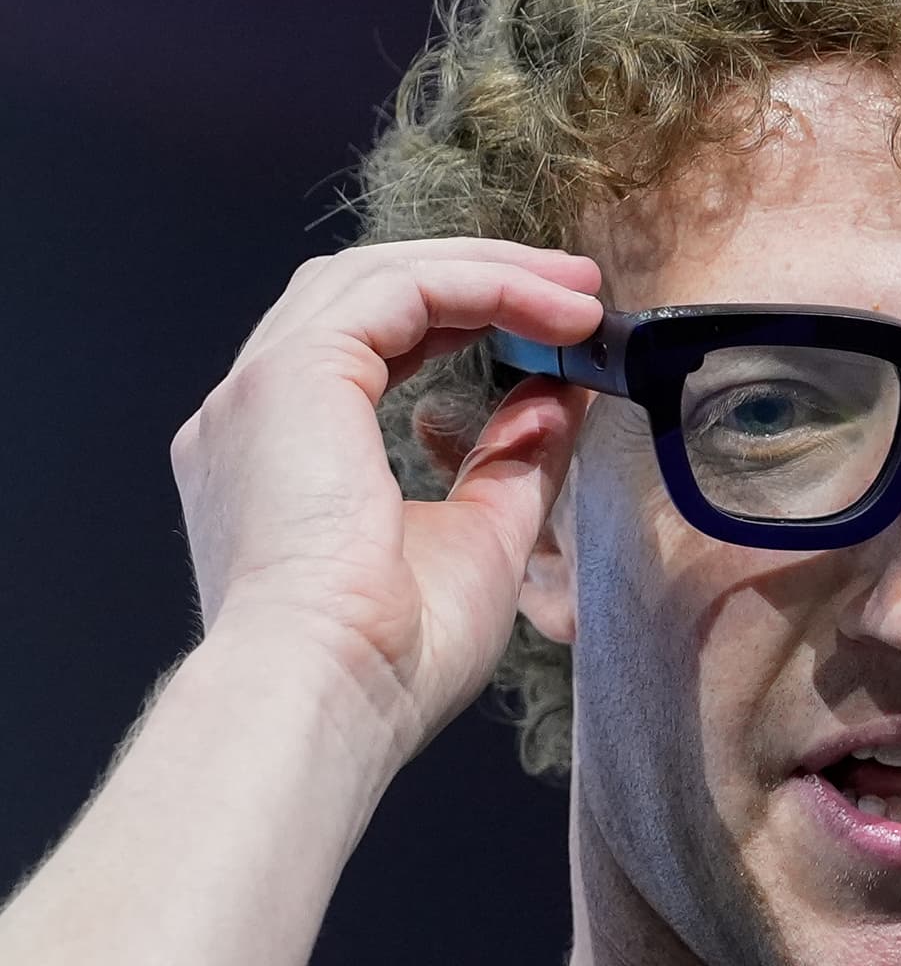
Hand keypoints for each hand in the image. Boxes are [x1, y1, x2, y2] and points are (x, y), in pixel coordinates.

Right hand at [169, 238, 603, 764]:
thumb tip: (557, 396)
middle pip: (367, 292)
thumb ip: (513, 457)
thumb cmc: (391, 658)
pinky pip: (398, 292)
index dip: (466, 317)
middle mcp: (255, 414)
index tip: (555, 327)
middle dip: (480, 277)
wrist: (328, 697)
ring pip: (379, 277)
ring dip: (487, 271)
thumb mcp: (482, 536)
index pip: (372, 343)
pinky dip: (482, 287)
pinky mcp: (289, 375)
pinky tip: (553, 310)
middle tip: (577, 286)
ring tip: (577, 289)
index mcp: (283, 457)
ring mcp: (261, 389)